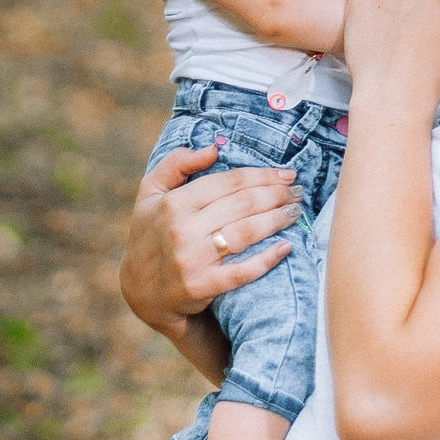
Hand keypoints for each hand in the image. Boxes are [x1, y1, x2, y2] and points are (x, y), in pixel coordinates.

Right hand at [118, 145, 300, 333]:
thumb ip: (176, 163)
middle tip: (298, 193)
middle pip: (243, 205)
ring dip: (277, 220)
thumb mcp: (150, 193)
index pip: (229, 182)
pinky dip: (267, 259)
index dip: (262, 176)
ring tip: (295, 212)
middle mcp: (182, 229)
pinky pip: (242, 271)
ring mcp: (192, 259)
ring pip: (246, 232)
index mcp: (174, 202)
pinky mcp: (202, 286)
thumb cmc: (151, 234)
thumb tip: (213, 149)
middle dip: (276, 195)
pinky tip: (287, 247)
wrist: (141, 291)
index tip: (286, 174)